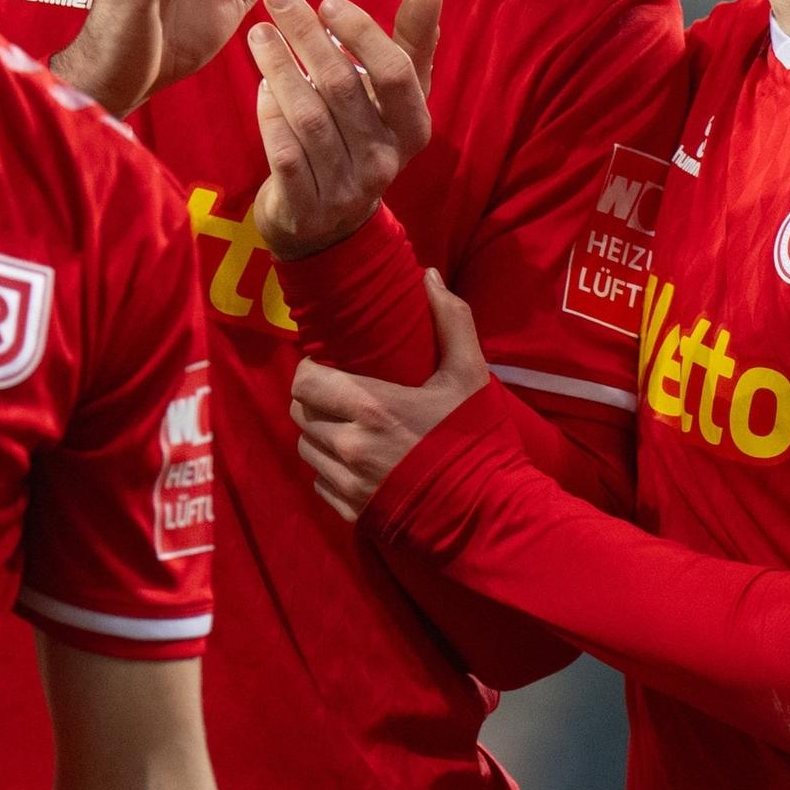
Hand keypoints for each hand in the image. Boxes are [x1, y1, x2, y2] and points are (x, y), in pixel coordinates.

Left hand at [249, 0, 442, 258]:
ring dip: (281, 68)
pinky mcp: (307, 207)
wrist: (328, 225)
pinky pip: (284, 153)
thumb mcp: (394, 99)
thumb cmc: (363, 139)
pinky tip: (260, 84)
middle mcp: (386, 161)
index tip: (328, 1)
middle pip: (343, 88)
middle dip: (308, 36)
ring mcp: (346, 188)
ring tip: (260, 33)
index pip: (395, 73)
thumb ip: (412, 42)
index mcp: (414, 129)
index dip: (362, 33)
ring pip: (309, 118)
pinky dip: (270, 114)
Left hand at [291, 271, 490, 520]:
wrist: (488, 514)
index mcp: (372, 407)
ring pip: (306, 449)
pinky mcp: (352, 512)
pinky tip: (357, 461)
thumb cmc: (478, 439)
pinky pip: (320, 483)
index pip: (304, 381)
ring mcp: (349, 483)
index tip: (331, 366)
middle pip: (301, 414)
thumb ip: (450, 320)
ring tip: (346, 425)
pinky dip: (330, 469)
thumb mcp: (470, 375)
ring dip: (319, 434)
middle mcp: (350, 446)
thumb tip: (427, 275)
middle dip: (315, 400)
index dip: (311, 370)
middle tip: (340, 393)